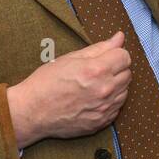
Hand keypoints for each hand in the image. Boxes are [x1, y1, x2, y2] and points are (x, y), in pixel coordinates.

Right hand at [6, 31, 131, 147]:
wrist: (31, 111)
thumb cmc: (46, 82)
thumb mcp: (70, 58)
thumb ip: (100, 48)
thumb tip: (119, 37)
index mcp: (97, 70)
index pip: (125, 56)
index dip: (116, 54)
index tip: (106, 57)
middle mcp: (105, 90)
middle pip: (127, 73)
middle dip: (116, 69)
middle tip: (96, 71)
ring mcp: (105, 108)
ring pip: (125, 91)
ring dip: (115, 86)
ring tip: (94, 85)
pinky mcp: (102, 122)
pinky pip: (117, 107)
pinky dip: (110, 102)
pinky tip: (93, 99)